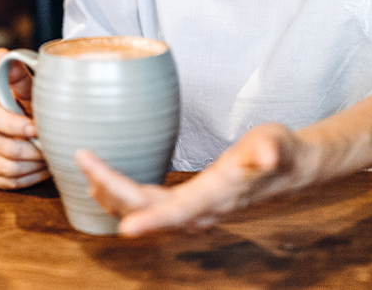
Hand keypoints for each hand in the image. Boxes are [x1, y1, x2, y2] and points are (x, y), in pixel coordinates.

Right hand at [0, 48, 47, 189]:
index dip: (16, 126)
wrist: (35, 136)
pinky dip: (30, 178)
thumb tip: (3, 53)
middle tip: (51, 147)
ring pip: (10, 168)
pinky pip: (10, 183)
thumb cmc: (33, 111)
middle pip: (6, 148)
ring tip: (49, 157)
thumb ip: (18, 77)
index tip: (36, 128)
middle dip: (34, 150)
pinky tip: (40, 169)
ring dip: (35, 165)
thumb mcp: (30, 94)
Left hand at [76, 123, 303, 235]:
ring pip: (139, 211)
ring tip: (83, 168)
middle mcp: (200, 211)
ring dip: (108, 194)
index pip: (179, 213)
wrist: (288, 167)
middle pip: (146, 210)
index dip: (153, 221)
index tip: (126, 228)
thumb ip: (270, 150)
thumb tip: (266, 155)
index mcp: (217, 197)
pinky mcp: (184, 204)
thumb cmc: (279, 151)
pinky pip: (143, 206)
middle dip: (110, 188)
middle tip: (82, 157)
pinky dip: (118, 196)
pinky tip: (99, 183)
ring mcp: (190, 211)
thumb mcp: (276, 144)